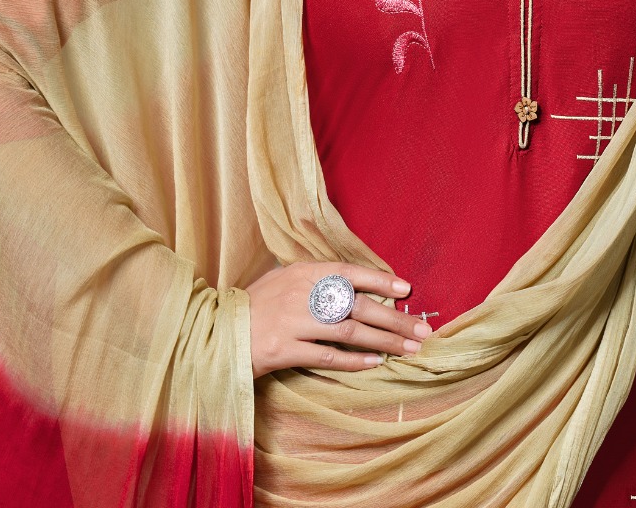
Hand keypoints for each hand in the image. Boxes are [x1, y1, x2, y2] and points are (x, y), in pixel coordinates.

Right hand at [245, 262, 434, 376]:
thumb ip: (314, 281)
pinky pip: (327, 356)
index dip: (380, 281)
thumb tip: (353, 287)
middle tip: (420, 331)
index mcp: (301, 272)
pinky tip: (374, 364)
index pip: (349, 273)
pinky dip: (353, 360)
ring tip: (407, 349)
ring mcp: (292, 321)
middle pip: (357, 305)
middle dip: (394, 319)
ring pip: (348, 330)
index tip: (407, 290)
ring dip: (382, 341)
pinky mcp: (282, 349)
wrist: (214, 331)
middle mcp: (300, 293)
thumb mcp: (282, 280)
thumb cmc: (254, 306)